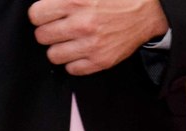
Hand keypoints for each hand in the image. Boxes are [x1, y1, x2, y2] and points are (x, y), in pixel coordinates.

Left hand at [29, 0, 168, 74]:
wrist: (149, 12)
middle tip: (60, 26)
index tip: (47, 14)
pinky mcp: (100, 61)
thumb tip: (46, 2)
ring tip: (70, 39)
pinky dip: (74, 61)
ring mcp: (91, 45)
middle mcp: (81, 24)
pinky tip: (81, 50)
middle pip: (42, 36)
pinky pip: (71, 69)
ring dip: (59, 47)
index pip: (36, 15)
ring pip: (53, 55)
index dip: (40, 14)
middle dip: (48, 31)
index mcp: (76, 1)